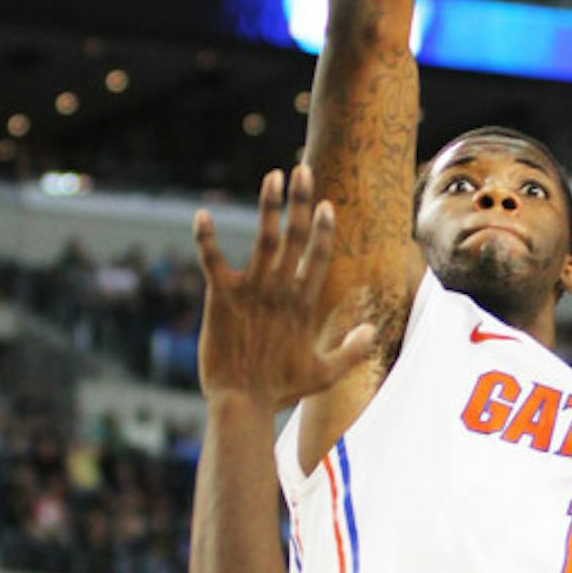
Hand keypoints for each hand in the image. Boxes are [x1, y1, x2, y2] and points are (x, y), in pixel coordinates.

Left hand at [193, 166, 375, 409]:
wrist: (241, 403)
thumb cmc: (281, 389)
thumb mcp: (325, 373)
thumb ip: (352, 350)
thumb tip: (371, 330)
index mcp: (303, 303)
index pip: (317, 256)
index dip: (323, 229)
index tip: (326, 204)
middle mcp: (280, 290)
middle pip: (296, 236)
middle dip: (301, 201)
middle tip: (303, 169)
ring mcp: (251, 290)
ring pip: (264, 238)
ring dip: (269, 205)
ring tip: (274, 176)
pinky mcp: (222, 296)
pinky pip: (213, 260)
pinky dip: (206, 237)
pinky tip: (200, 214)